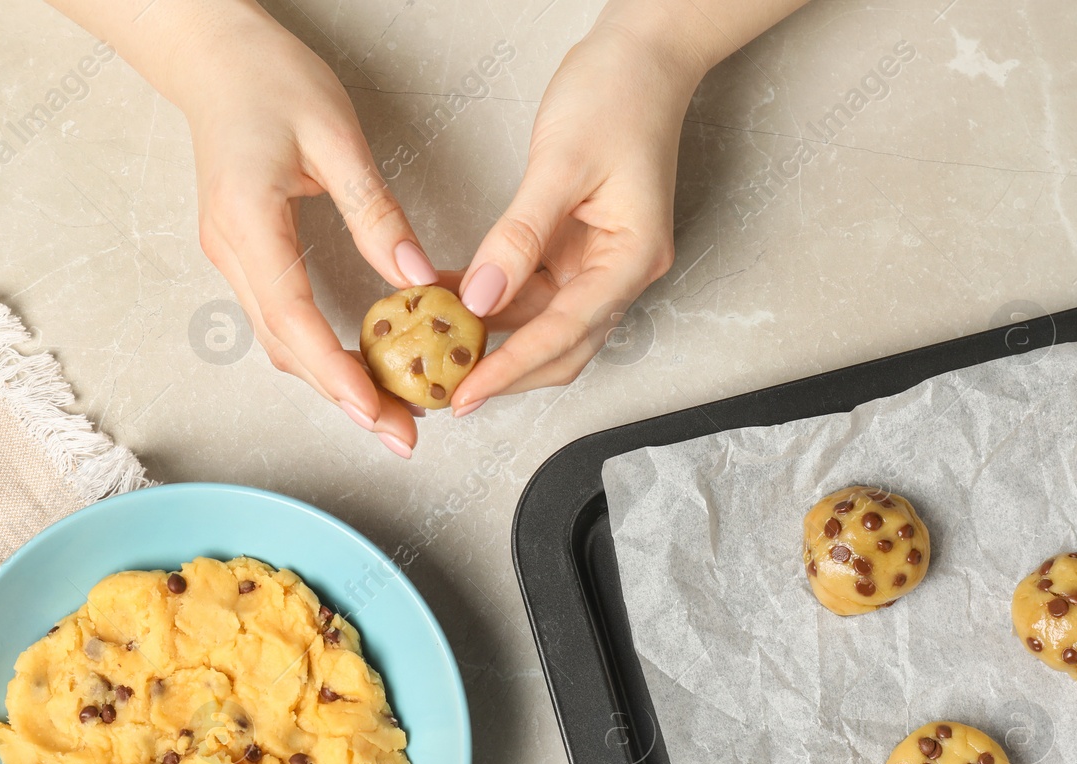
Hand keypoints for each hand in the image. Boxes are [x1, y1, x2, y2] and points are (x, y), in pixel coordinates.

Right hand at [60, 0, 437, 455]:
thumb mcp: (334, 135)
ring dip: (331, 380)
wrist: (211, 57)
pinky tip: (357, 362)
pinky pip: (280, 318)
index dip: (335, 374)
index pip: (293, 320)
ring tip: (390, 409)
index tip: (376, 413)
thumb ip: (374, 208)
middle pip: (286, 348)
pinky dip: (317, 349)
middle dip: (343, 397)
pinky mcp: (243, 254)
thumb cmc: (268, 79)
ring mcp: (231, 257)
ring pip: (280, 341)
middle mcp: (231, 251)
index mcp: (248, 223)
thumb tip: (413, 276)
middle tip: (401, 433)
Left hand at [448, 5, 710, 415]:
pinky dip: (488, 297)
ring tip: (435, 347)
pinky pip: (528, 288)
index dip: (512, 368)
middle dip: (504, 372)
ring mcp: (597, 262)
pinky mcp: (574, 248)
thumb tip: (482, 296)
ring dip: (491, 338)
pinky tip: (444, 296)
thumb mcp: (561, 163)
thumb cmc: (618, 95)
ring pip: (540, 323)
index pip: (565, 332)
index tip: (467, 393)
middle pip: (560, 347)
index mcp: (632, 258)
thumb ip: (520, 235)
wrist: (642, 56)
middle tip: (446, 390)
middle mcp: (619, 270)